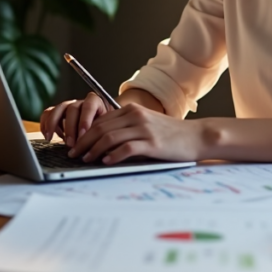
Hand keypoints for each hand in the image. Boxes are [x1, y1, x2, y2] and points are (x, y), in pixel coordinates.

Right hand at [39, 92, 106, 146]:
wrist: (100, 125)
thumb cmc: (104, 129)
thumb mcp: (106, 129)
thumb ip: (101, 133)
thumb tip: (96, 145)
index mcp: (95, 103)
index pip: (89, 106)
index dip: (85, 121)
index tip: (83, 136)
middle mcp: (80, 102)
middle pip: (72, 109)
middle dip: (70, 128)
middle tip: (71, 145)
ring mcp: (68, 106)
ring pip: (58, 109)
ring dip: (53, 124)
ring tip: (50, 138)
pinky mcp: (57, 112)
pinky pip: (47, 113)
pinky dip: (45, 123)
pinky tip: (48, 136)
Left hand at [69, 104, 203, 163]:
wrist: (197, 136)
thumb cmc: (172, 134)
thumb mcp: (147, 124)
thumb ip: (127, 128)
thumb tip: (103, 142)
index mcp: (132, 110)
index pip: (101, 120)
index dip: (84, 133)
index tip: (75, 145)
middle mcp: (136, 116)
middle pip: (101, 128)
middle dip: (83, 142)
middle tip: (74, 154)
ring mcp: (144, 129)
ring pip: (109, 137)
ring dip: (93, 150)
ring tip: (86, 159)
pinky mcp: (152, 143)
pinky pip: (127, 148)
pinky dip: (113, 155)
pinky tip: (106, 162)